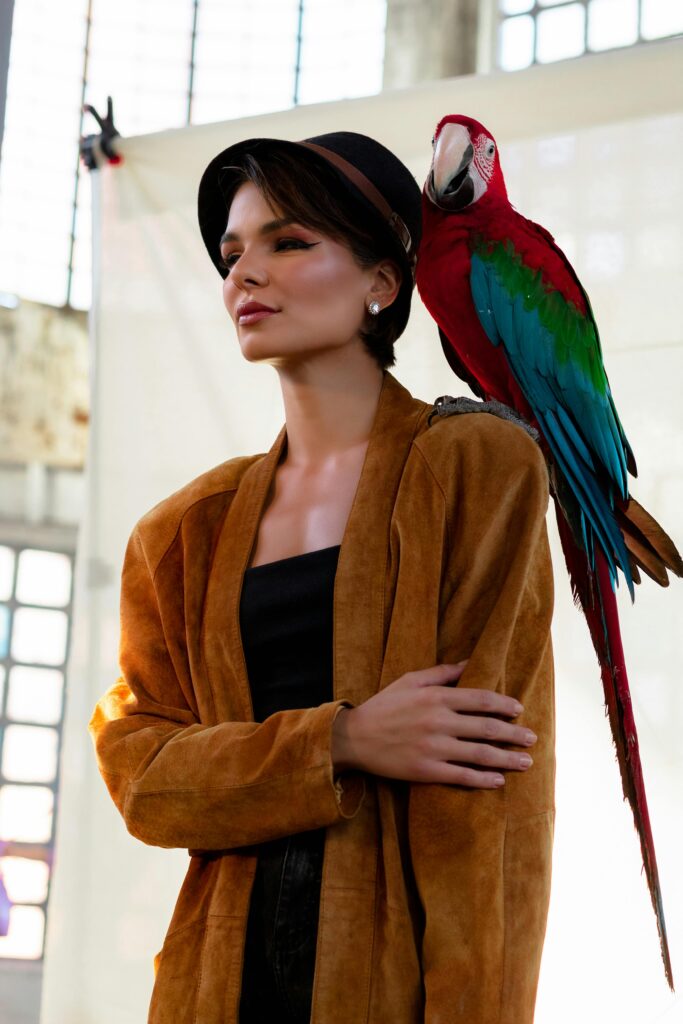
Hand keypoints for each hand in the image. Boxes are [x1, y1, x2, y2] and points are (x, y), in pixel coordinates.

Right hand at [332, 662, 535, 788]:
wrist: (354, 738)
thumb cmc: (384, 706)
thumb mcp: (409, 680)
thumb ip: (441, 673)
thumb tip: (469, 663)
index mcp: (436, 697)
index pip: (481, 699)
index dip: (504, 704)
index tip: (519, 709)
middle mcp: (438, 721)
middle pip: (487, 728)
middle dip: (514, 734)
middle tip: (532, 738)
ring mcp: (433, 748)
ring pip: (479, 754)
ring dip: (507, 759)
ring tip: (525, 762)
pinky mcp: (426, 770)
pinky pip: (462, 776)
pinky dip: (483, 779)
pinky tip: (498, 780)